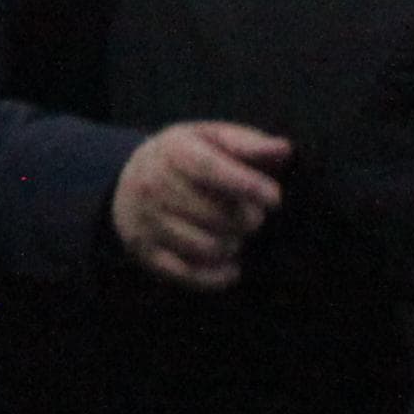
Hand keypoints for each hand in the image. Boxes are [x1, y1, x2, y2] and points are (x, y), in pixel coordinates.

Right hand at [110, 120, 288, 287]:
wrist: (129, 176)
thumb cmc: (187, 156)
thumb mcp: (213, 138)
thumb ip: (249, 144)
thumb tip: (284, 149)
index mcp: (173, 151)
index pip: (211, 170)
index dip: (248, 186)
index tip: (274, 198)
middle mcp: (152, 185)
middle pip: (216, 215)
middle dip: (247, 219)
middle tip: (252, 215)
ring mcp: (145, 220)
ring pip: (207, 247)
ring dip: (233, 244)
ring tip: (234, 233)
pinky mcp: (143, 250)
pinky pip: (188, 274)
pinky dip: (217, 276)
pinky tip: (230, 265)